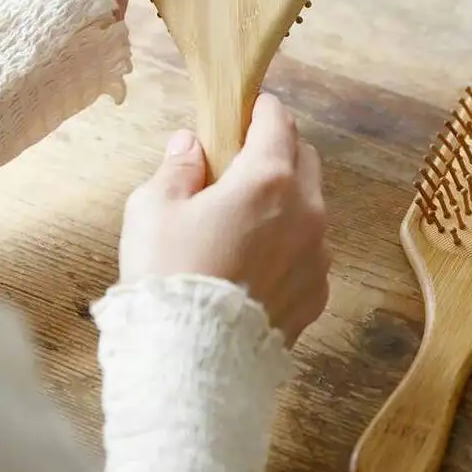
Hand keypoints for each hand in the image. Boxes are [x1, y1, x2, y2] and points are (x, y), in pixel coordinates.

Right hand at [120, 93, 329, 346]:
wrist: (192, 361)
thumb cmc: (169, 275)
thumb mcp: (153, 209)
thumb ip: (177, 167)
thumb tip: (191, 145)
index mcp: (268, 178)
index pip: (278, 121)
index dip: (260, 110)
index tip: (245, 111)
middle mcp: (307, 210)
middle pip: (304, 157)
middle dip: (278, 149)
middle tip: (242, 162)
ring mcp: (318, 254)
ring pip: (312, 205)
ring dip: (288, 198)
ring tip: (248, 218)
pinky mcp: (318, 292)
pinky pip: (311, 250)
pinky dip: (291, 242)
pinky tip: (257, 261)